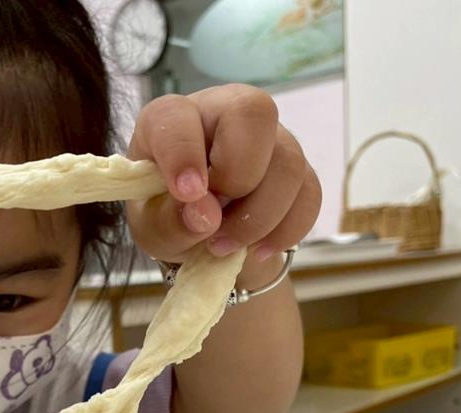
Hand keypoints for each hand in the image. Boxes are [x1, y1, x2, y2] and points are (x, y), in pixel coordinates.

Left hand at [126, 85, 321, 263]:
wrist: (200, 237)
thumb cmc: (166, 218)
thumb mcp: (151, 229)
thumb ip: (169, 222)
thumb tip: (207, 218)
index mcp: (172, 119)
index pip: (178, 114)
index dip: (184, 152)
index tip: (187, 194)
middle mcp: (224, 114)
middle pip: (255, 114)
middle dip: (238, 176)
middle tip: (213, 220)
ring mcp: (268, 138)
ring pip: (288, 162)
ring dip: (259, 217)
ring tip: (225, 247)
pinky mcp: (297, 169)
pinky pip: (309, 193)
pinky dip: (286, 230)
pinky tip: (258, 250)